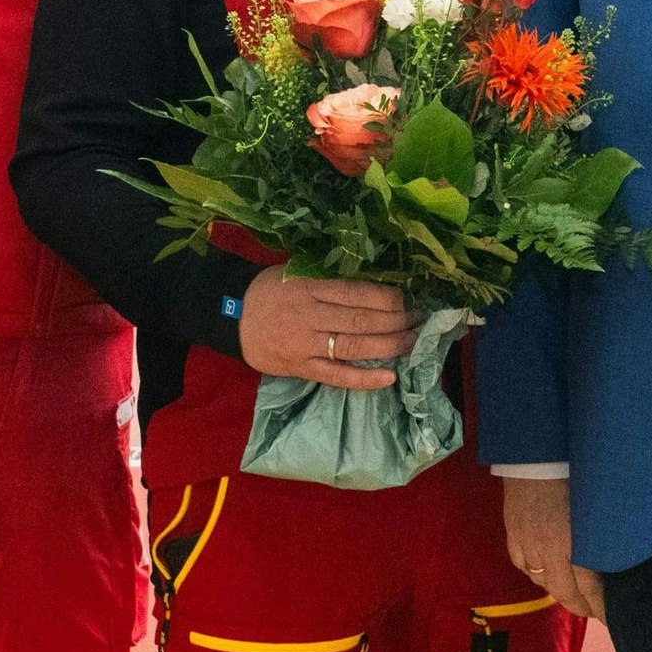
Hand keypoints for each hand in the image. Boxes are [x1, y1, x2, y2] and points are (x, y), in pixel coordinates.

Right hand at [239, 267, 416, 390]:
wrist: (231, 316)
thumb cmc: (269, 290)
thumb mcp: (295, 273)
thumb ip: (329, 280)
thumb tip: (374, 284)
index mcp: (309, 287)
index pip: (357, 293)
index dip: (388, 298)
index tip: (407, 299)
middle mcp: (310, 316)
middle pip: (362, 320)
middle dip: (397, 321)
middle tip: (421, 320)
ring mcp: (305, 344)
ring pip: (355, 346)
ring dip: (390, 346)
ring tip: (415, 343)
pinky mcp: (301, 368)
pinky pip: (337, 376)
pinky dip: (364, 378)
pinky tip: (390, 377)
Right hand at [499, 475, 607, 621]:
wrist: (534, 455)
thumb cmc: (573, 474)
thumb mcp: (596, 508)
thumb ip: (602, 536)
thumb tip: (615, 556)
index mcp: (571, 544)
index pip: (587, 588)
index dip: (599, 606)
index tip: (609, 617)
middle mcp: (547, 551)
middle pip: (563, 593)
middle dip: (579, 607)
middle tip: (593, 612)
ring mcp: (526, 544)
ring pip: (542, 581)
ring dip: (559, 591)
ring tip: (573, 594)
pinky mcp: (512, 535)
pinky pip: (524, 565)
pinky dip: (537, 574)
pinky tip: (546, 573)